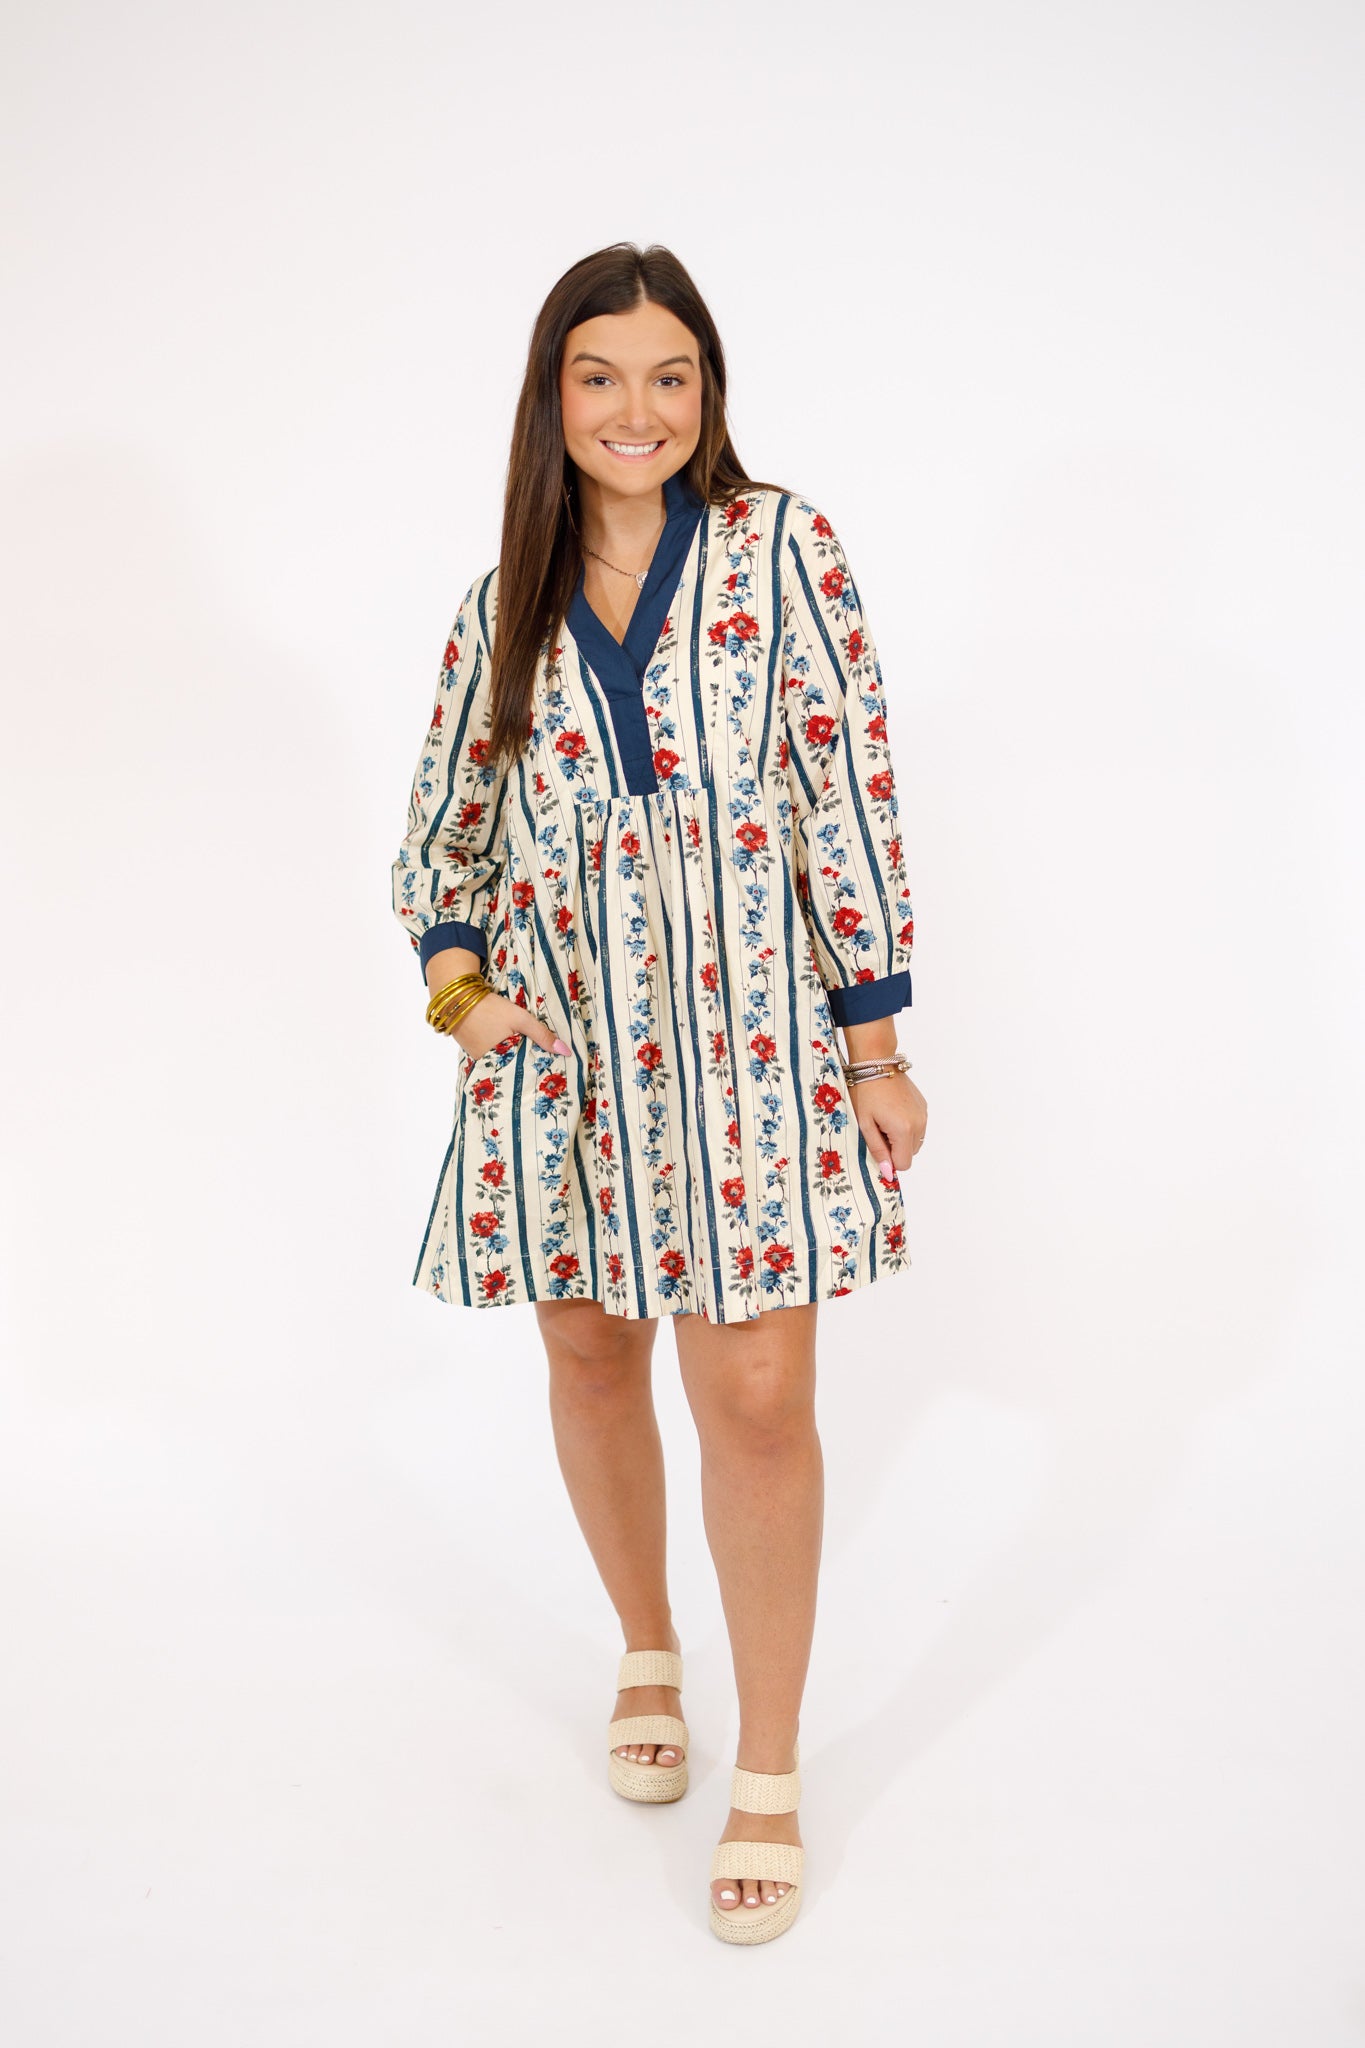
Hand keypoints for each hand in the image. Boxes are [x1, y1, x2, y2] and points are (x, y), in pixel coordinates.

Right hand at [452, 991, 569, 1060]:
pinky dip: (500, 1050)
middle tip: (545, 1061)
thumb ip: (542, 1035)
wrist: (457, 998)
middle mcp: (488, 1065)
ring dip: (513, 1056)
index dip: (537, 1069)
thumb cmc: (490, 1009)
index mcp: (502, 1061)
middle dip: (526, 1065)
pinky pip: (491, 1054)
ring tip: (529, 1052)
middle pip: (513, 1068)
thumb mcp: (520, 1019)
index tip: (552, 1068)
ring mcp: (478, 1058)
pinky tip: (508, 1042)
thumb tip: (566, 1052)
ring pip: (502, 1061)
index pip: (525, 1072)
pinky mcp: (471, 1050)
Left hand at [850, 1070, 926, 1185]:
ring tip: (885, 1119)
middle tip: (879, 1129)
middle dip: (895, 1148)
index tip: (878, 1144)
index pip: (904, 1164)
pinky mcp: (923, 1106)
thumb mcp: (865, 1124)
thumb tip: (889, 1173)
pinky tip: (893, 1111)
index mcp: (904, 1130)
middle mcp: (919, 1124)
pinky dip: (907, 1126)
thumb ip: (878, 1150)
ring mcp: (923, 1114)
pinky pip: (918, 1127)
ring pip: (915, 1142)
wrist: (876, 1063)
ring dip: (901, 1138)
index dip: (889, 1159)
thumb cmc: (865, 1092)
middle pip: (910, 1154)